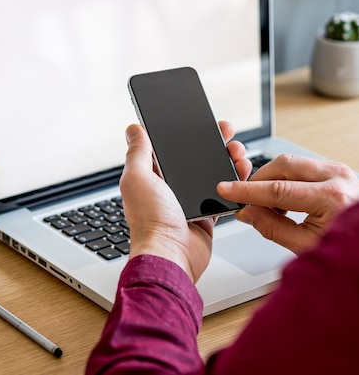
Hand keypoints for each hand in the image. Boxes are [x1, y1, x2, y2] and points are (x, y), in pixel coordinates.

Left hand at [120, 121, 250, 281]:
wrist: (172, 255)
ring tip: (238, 152)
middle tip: (227, 133)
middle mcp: (169, 188)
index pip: (168, 148)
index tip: (198, 121)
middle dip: (212, 143)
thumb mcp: (138, 178)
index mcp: (151, 177)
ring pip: (212, 173)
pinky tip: (242, 172)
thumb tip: (133, 128)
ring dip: (227, 160)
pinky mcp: (206, 214)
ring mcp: (188, 201)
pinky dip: (235, 183)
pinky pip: (224, 194)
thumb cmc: (150, 221)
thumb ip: (137, 153)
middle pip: (194, 158)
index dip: (183, 134)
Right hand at [217, 154, 358, 253]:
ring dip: (272, 180)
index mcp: (331, 199)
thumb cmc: (347, 249)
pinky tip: (286, 201)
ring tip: (271, 207)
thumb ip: (272, 228)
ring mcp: (339, 171)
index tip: (226, 189)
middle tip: (248, 201)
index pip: (277, 189)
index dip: (246, 190)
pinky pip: (302, 167)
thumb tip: (247, 213)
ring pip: (291, 164)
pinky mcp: (337, 172)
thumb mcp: (307, 246)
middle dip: (259, 180)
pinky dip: (286, 180)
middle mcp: (337, 178)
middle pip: (283, 166)